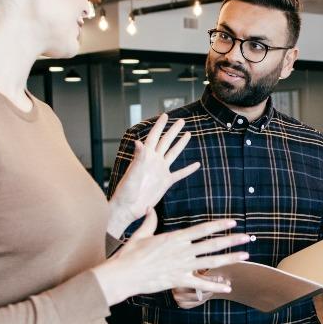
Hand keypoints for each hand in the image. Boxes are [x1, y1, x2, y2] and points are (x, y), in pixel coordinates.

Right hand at [92, 210, 249, 304]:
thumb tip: (149, 209)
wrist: (124, 275)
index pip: (202, 228)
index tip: (232, 222)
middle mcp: (182, 250)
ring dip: (230, 258)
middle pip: (212, 243)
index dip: (219, 225)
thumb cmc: (130, 255)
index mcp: (175, 237)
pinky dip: (215, 286)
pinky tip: (228, 286)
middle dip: (232, 240)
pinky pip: (200, 283)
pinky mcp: (179, 280)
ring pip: (211, 261)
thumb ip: (149, 222)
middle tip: (248, 237)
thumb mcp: (140, 235)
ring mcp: (182, 266)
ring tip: (246, 256)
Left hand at [109, 115, 199, 235]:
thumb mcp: (132, 173)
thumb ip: (138, 157)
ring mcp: (160, 171)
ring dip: (180, 144)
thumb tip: (138, 142)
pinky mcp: (165, 182)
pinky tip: (196, 165)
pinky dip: (188, 169)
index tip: (165, 115)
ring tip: (188, 134)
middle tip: (182, 120)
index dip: (160, 125)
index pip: (154, 137)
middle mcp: (154, 161)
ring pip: (173, 154)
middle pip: (166, 142)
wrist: (128, 208)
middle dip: (173, 130)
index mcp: (145, 156)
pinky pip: (179, 174)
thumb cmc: (126, 191)